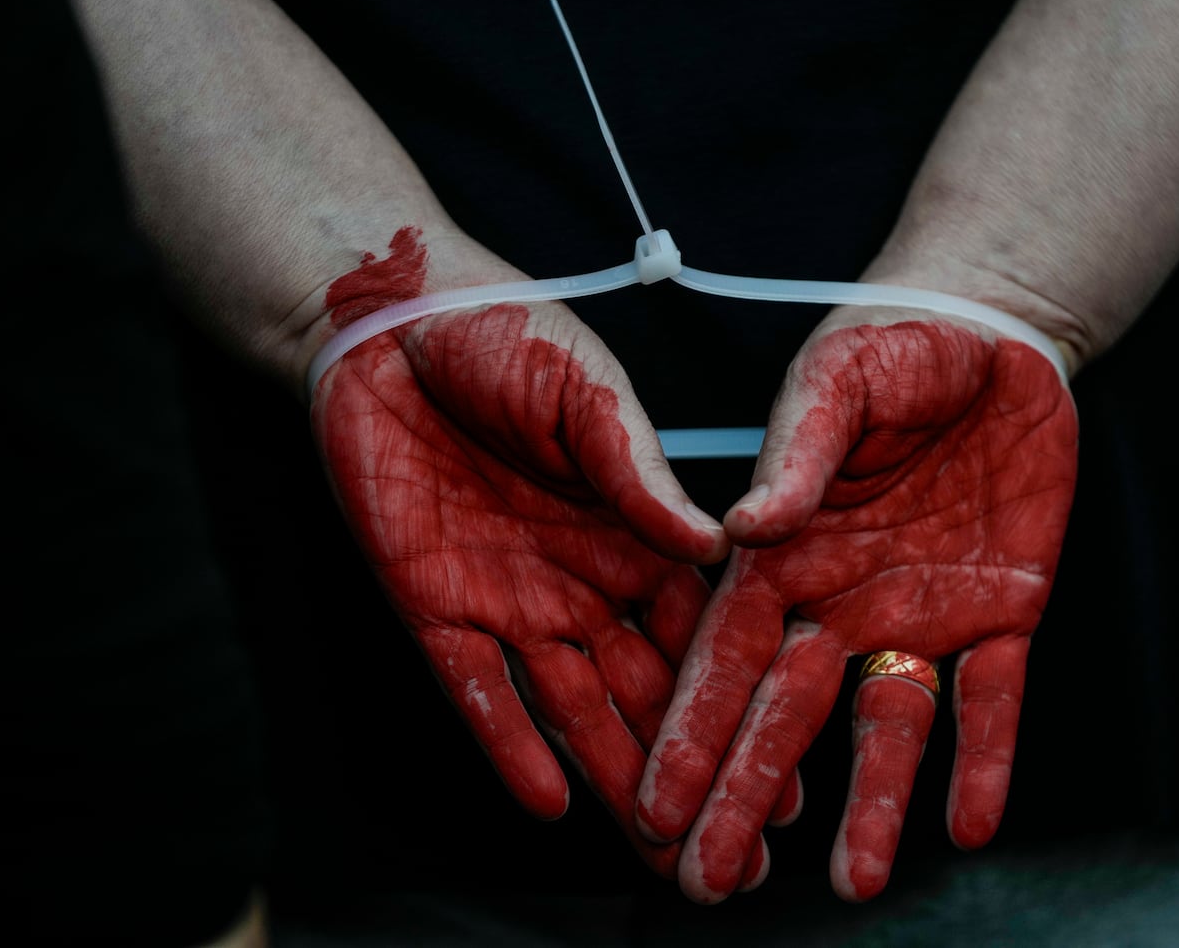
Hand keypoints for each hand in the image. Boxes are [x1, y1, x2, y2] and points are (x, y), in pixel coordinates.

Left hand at [309, 230, 758, 877]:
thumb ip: (641, 473)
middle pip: (648, 694)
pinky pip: (477, 692)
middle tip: (746, 854)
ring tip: (667, 852)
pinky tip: (553, 802)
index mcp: (634, 531)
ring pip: (573, 711)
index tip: (791, 768)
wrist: (387, 325)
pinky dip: (510, 746)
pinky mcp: (435, 607)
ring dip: (618, 780)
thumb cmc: (505, 335)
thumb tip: (720, 545)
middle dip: (696, 771)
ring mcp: (511, 601)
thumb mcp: (589, 394)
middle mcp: (583, 581)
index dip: (745, 701)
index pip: (703, 634)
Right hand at [635, 307, 1077, 901]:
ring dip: (871, 804)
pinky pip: (991, 700)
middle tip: (710, 881)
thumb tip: (738, 529)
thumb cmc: (893, 344)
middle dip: (746, 796)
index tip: (654, 803)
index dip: (690, 731)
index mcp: (785, 555)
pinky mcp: (1000, 613)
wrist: (993, 336)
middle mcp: (842, 602)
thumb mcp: (836, 384)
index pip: (725, 658)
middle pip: (785, 716)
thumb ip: (795, 455)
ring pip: (886, 727)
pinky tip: (968, 824)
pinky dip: (982, 759)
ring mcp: (920, 615)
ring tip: (852, 882)